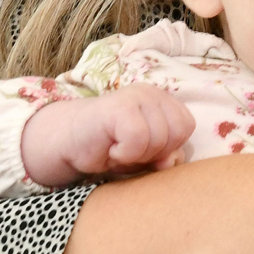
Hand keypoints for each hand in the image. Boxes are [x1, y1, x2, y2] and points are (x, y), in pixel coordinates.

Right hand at [19, 86, 193, 188]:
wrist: (67, 143)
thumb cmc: (108, 148)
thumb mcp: (144, 157)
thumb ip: (165, 157)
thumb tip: (172, 162)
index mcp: (162, 100)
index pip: (186, 127)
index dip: (168, 147)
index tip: (143, 150)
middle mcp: (151, 92)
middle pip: (176, 133)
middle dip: (153, 152)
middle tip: (128, 151)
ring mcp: (136, 96)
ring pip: (159, 138)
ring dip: (137, 154)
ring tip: (118, 149)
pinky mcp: (118, 107)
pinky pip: (138, 138)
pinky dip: (125, 153)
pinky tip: (110, 149)